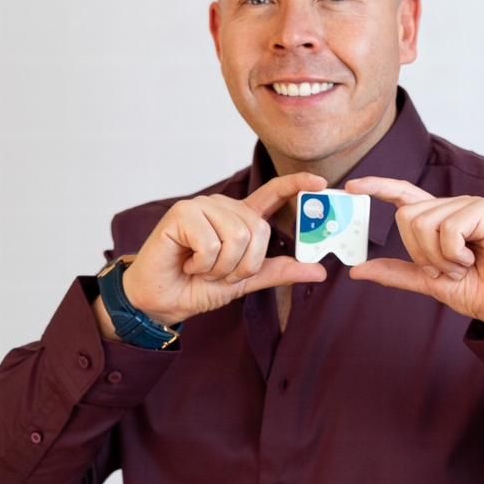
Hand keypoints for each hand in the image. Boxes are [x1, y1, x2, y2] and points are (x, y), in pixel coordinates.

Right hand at [118, 173, 327, 323]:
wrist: (162, 300)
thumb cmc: (197, 286)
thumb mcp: (246, 281)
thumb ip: (279, 272)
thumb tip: (320, 271)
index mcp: (240, 219)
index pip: (273, 194)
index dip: (296, 186)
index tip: (322, 182)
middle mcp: (223, 207)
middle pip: (258, 230)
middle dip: (243, 264)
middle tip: (219, 273)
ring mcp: (202, 206)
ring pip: (237, 236)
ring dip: (222, 266)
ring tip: (202, 268)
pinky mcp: (182, 213)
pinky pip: (211, 242)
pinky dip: (203, 263)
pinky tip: (187, 262)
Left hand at [343, 177, 483, 334]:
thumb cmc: (479, 291)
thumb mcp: (429, 283)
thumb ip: (397, 273)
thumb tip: (357, 270)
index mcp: (440, 220)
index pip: (403, 195)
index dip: (377, 187)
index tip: (351, 187)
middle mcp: (454, 207)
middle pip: (407, 217)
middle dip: (419, 253)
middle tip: (446, 270)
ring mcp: (472, 205)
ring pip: (425, 223)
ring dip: (439, 258)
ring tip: (463, 266)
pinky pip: (448, 228)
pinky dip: (454, 253)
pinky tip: (473, 259)